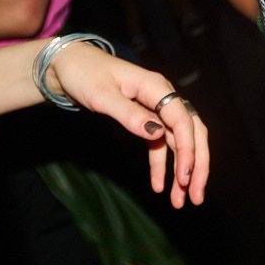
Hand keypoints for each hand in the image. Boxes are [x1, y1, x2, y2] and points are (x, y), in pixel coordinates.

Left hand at [48, 46, 209, 207]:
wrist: (67, 64)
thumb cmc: (83, 74)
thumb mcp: (101, 95)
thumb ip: (129, 114)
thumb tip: (157, 133)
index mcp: (155, 86)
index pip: (182, 119)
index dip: (187, 149)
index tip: (184, 178)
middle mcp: (162, 96)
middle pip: (191, 131)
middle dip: (197, 165)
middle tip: (195, 196)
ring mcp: (156, 107)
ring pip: (179, 141)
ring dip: (182, 170)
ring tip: (181, 200)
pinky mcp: (146, 117)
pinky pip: (160, 143)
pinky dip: (162, 165)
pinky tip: (159, 186)